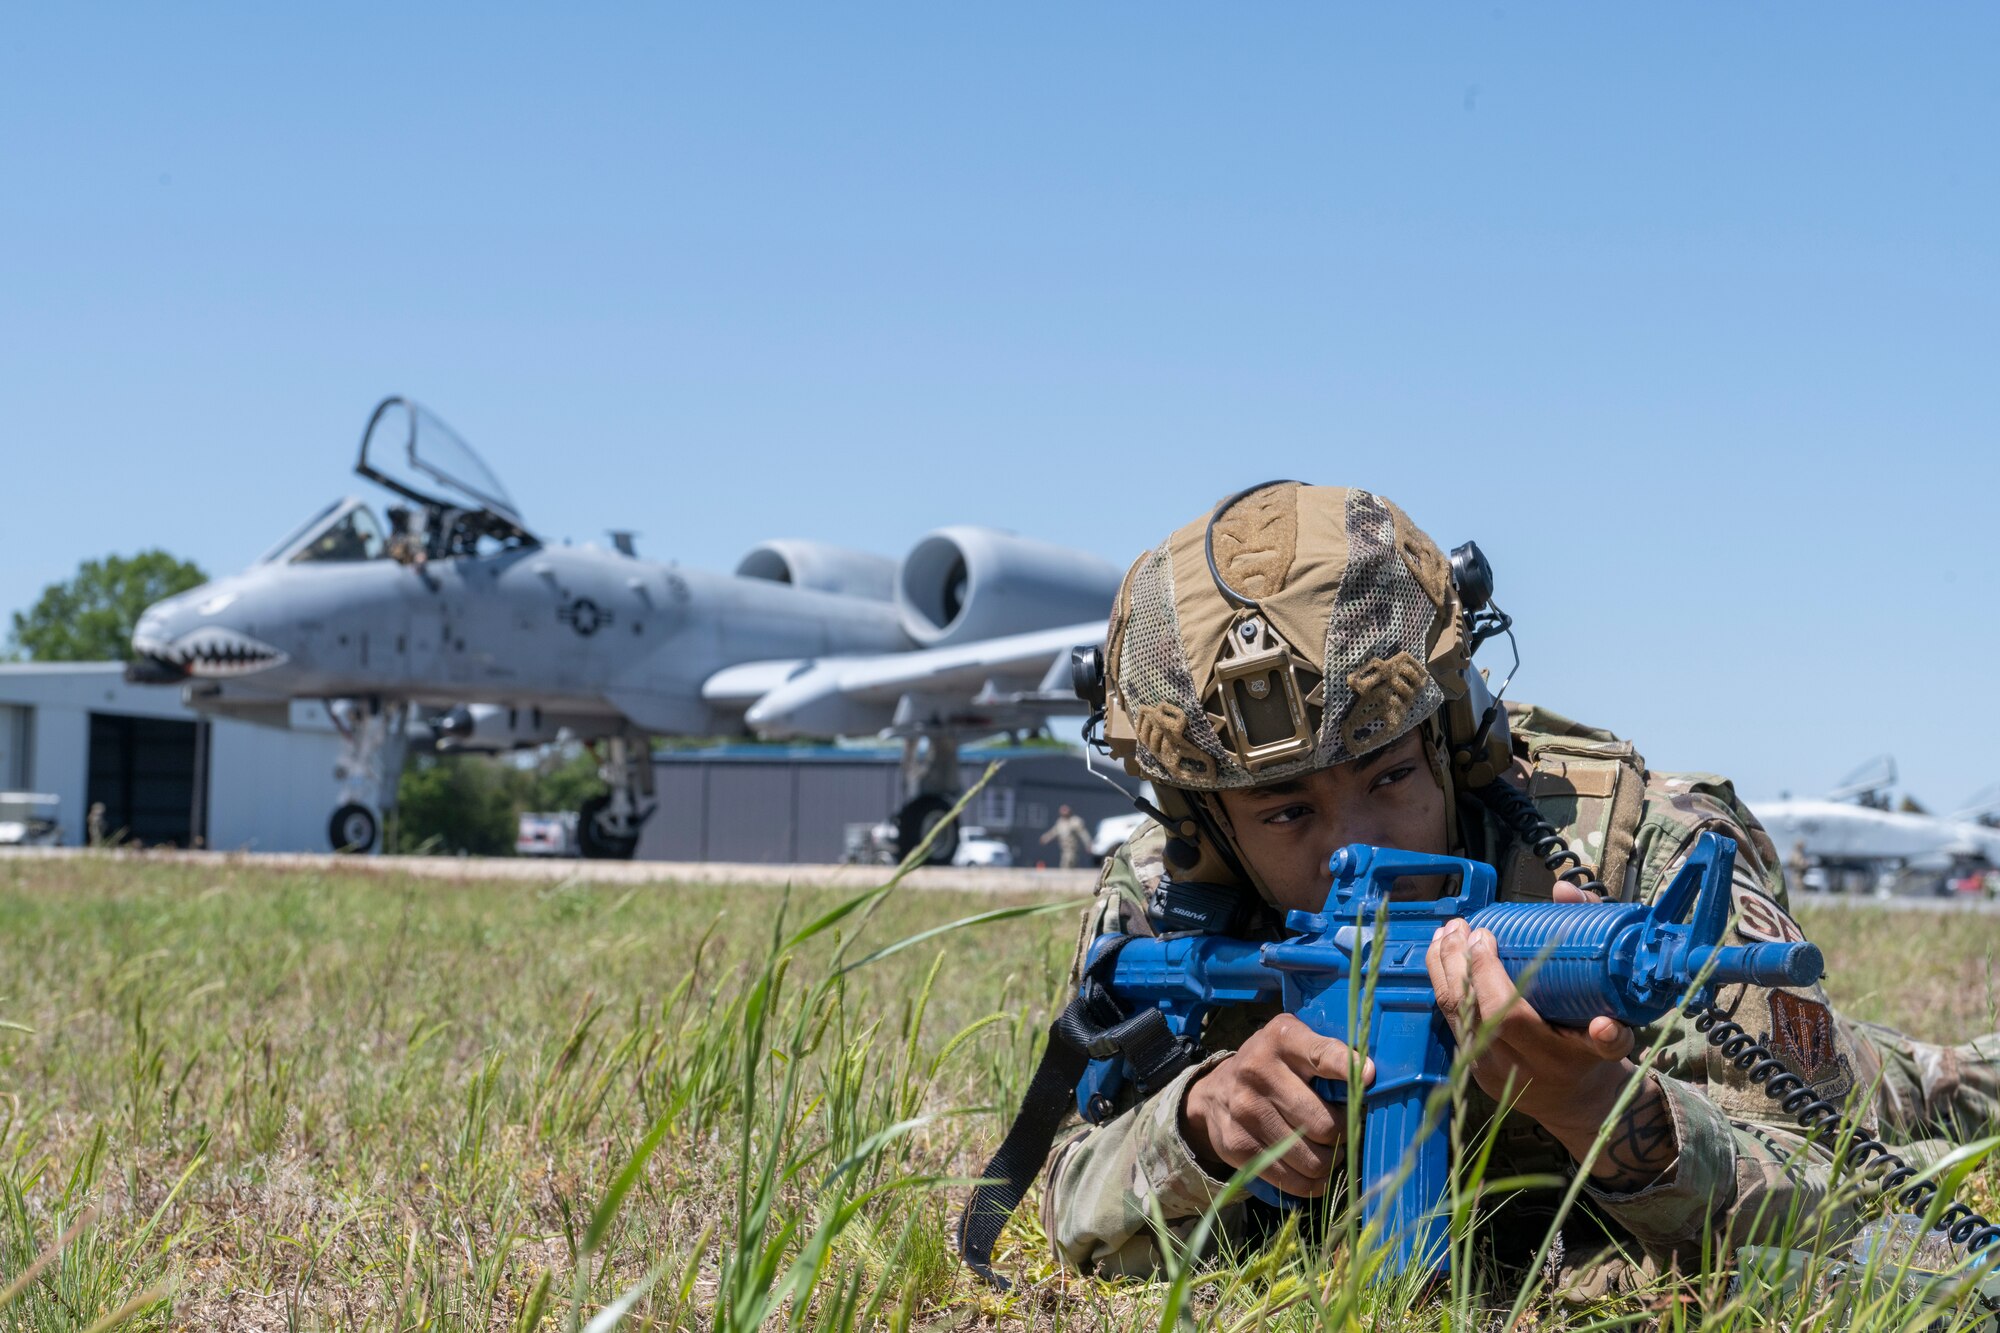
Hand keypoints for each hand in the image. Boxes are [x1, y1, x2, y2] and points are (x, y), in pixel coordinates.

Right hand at [1182, 1013, 1374, 1195]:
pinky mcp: (1238, 1147)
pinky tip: (1315, 1171)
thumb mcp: (1295, 1045)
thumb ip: (1329, 1055)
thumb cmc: (1272, 1067)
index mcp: (1281, 1039)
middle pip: (1324, 1123)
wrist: (1214, 1093)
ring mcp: (1246, 1112)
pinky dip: (1313, 1183)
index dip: (1348, 1067)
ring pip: (1313, 1159)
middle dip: (1345, 1132)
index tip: (1370, 1077)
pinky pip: (1293, 1181)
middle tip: (1344, 1129)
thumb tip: (1373, 1082)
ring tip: (1328, 1149)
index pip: (1321, 1054)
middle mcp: (1259, 1072)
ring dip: (1331, 1161)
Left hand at [1426, 906, 1678, 1185]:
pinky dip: (1443, 983)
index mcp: (1552, 1057)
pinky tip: (1443, 955)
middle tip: (1460, 924)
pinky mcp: (1469, 1065)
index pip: (1508, 1014)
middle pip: (1468, 1009)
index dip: (1489, 974)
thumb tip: (1570, 902)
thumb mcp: (1615, 1028)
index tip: (1484, 935)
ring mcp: (1484, 1069)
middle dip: (1456, 961)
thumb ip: (1599, 966)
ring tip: (1446, 932)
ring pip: (1450, 1013)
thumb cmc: (1596, 1056)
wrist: (1578, 1106)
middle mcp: (1512, 1066)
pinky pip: (1450, 1018)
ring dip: (1442, 967)